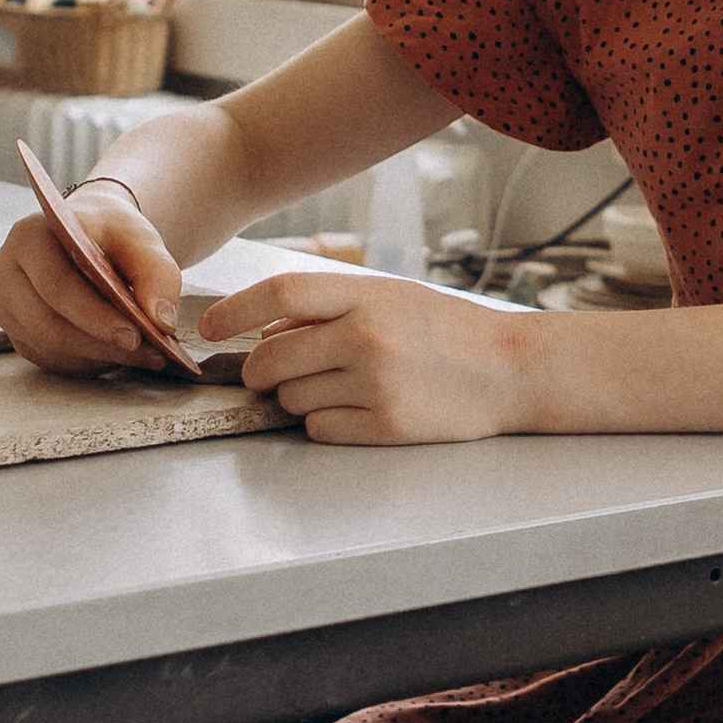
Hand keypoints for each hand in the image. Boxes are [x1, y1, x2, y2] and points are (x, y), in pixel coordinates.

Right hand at [0, 181, 183, 373]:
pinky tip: (117, 353)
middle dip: (102, 344)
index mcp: (28, 237)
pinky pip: (50, 359)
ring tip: (144, 354)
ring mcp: (5, 307)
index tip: (136, 336)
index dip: (95, 317)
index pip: (56, 286)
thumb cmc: (110, 234)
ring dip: (99, 357)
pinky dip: (88, 361)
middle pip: (48, 325)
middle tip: (149, 353)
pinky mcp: (16, 333)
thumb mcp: (140, 238)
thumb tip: (162, 322)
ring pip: (49, 348)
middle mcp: (4, 273)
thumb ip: (157, 273)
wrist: (87, 235)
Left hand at [198, 265, 536, 444]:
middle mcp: (367, 337)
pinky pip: (320, 429)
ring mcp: (377, 384)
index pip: (280, 294)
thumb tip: (266, 330)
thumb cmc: (448, 330)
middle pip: (273, 357)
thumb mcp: (391, 297)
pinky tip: (355, 408)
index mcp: (367, 296)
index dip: (235, 311)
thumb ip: (330, 307)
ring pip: (292, 398)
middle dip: (258, 371)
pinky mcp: (387, 425)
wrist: (512, 369)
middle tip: (269, 374)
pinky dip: (323, 422)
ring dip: (297, 397)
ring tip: (337, 386)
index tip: (209, 328)